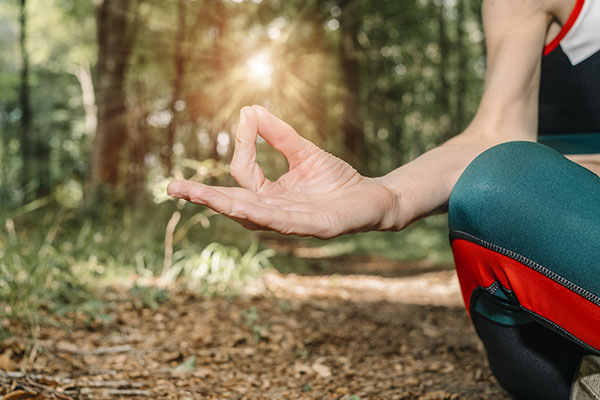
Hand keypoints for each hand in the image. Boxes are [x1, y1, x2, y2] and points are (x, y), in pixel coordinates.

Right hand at [167, 106, 400, 238]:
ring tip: (202, 197)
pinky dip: (267, 216)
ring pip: (255, 217)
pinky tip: (248, 209)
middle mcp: (275, 214)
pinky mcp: (315, 228)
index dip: (244, 146)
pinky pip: (287, 223)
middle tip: (173, 188)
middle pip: (234, 204)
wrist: (373, 198)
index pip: (243, 174)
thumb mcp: (303, 152)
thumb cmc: (336, 180)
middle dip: (204, 196)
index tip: (247, 117)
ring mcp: (293, 224)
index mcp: (270, 197)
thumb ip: (277, 134)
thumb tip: (248, 109)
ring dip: (228, 206)